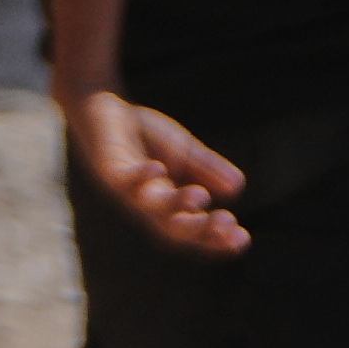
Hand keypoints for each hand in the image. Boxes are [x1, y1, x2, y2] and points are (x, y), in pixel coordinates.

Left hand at [64, 85, 245, 257]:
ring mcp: (127, 189)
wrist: (104, 108)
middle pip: (173, 230)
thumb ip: (207, 169)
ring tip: (200, 196)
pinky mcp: (108, 170)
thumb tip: (237, 187)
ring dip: (175, 204)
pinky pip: (122, 178)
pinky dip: (139, 176)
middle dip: (200, 230)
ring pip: (150, 208)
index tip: (243, 238)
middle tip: (227, 222)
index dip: (216, 239)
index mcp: (170, 205)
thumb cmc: (145, 136)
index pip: (194, 231)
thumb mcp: (185, 152)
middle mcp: (148, 204)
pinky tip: (158, 169)